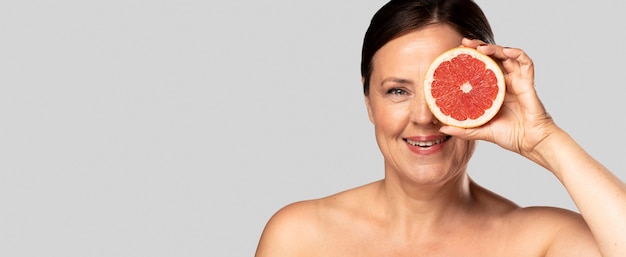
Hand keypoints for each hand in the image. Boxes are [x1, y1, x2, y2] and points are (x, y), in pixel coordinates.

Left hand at [439, 38, 558, 159]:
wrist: (530, 143)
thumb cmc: (510, 136)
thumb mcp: (480, 131)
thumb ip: (463, 129)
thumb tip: (441, 129)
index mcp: (493, 90)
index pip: (481, 67)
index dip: (470, 58)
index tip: (455, 53)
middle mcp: (505, 82)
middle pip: (492, 57)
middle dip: (479, 47)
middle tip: (464, 43)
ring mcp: (517, 81)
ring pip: (507, 56)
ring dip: (494, 48)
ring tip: (480, 47)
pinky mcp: (528, 83)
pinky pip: (526, 63)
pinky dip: (517, 54)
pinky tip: (506, 51)